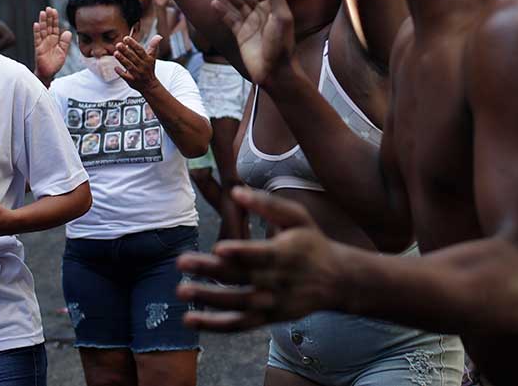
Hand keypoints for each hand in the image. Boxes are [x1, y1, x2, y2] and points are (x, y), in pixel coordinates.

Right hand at [32, 7, 71, 82]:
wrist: (48, 74)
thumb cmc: (54, 64)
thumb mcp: (63, 52)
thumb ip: (65, 42)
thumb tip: (68, 32)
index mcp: (55, 40)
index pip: (55, 27)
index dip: (54, 19)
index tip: (54, 10)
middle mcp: (48, 40)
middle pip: (48, 26)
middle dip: (48, 17)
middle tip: (48, 8)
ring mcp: (42, 43)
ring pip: (42, 30)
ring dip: (42, 21)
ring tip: (42, 13)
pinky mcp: (38, 48)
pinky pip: (37, 38)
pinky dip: (37, 31)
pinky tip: (36, 24)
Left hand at [114, 34, 159, 92]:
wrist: (149, 85)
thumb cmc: (149, 68)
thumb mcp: (152, 57)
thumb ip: (153, 46)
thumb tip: (158, 36)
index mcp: (147, 59)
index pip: (140, 50)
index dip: (133, 44)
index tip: (126, 38)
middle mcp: (142, 66)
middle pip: (133, 57)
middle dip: (126, 51)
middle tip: (118, 44)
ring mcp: (137, 74)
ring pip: (129, 66)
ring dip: (122, 59)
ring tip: (116, 53)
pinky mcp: (132, 81)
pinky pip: (125, 76)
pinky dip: (120, 72)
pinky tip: (115, 67)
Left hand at [177, 186, 338, 330]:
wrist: (336, 280)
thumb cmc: (312, 242)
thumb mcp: (298, 217)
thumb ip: (268, 204)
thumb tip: (236, 191)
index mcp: (286, 253)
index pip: (261, 255)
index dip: (241, 252)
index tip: (219, 248)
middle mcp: (278, 281)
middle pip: (241, 277)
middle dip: (211, 271)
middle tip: (181, 262)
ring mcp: (272, 303)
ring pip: (237, 304)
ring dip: (208, 299)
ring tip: (181, 290)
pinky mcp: (267, 319)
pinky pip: (239, 326)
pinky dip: (215, 325)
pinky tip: (190, 320)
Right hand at [210, 0, 296, 86]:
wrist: (274, 71)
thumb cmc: (281, 45)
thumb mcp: (283, 18)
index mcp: (273, 6)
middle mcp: (262, 12)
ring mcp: (250, 22)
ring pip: (236, 2)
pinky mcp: (241, 34)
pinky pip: (229, 19)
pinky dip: (222, 10)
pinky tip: (214, 3)